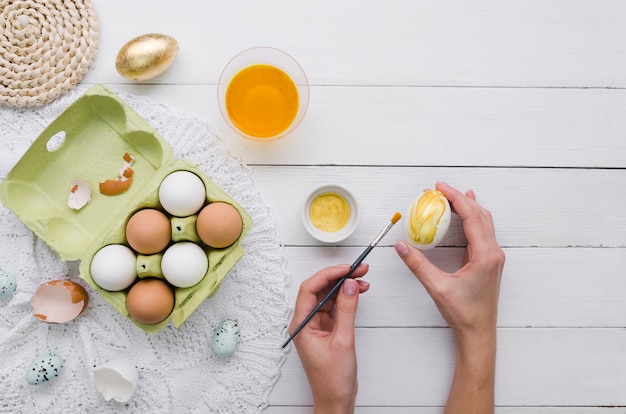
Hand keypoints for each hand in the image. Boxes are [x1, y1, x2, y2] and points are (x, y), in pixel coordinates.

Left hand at [289, 264, 369, 413]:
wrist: (336, 399)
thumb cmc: (333, 379)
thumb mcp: (343, 341)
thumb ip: (347, 310)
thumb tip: (350, 285)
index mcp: (301, 324)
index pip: (309, 289)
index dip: (328, 274)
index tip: (346, 268)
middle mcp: (306, 322)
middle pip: (319, 289)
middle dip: (339, 276)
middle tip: (359, 268)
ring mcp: (316, 325)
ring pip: (328, 296)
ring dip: (345, 286)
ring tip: (363, 277)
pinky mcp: (326, 329)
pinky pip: (335, 306)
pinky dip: (347, 298)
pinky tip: (359, 291)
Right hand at [394, 181, 504, 413]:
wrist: (479, 332)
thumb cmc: (463, 313)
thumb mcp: (437, 287)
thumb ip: (418, 265)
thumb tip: (401, 246)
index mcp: (485, 255)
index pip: (472, 216)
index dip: (455, 199)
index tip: (439, 188)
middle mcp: (493, 253)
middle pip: (480, 214)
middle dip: (460, 198)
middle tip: (439, 190)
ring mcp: (493, 257)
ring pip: (484, 222)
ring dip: (468, 207)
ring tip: (451, 196)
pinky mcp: (489, 262)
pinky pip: (482, 232)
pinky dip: (472, 219)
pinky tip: (464, 216)